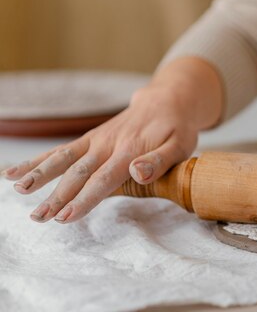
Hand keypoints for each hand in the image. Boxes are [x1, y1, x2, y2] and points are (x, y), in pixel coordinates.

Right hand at [2, 57, 222, 223]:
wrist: (166, 100)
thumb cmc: (176, 128)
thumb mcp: (180, 145)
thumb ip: (160, 161)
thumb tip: (138, 173)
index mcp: (130, 151)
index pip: (105, 179)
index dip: (86, 198)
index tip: (67, 216)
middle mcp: (108, 145)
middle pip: (78, 173)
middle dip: (57, 196)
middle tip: (38, 217)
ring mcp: (96, 140)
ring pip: (63, 158)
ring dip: (39, 174)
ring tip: (17, 189)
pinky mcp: (90, 139)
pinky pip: (61, 150)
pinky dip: (37, 160)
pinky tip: (13, 172)